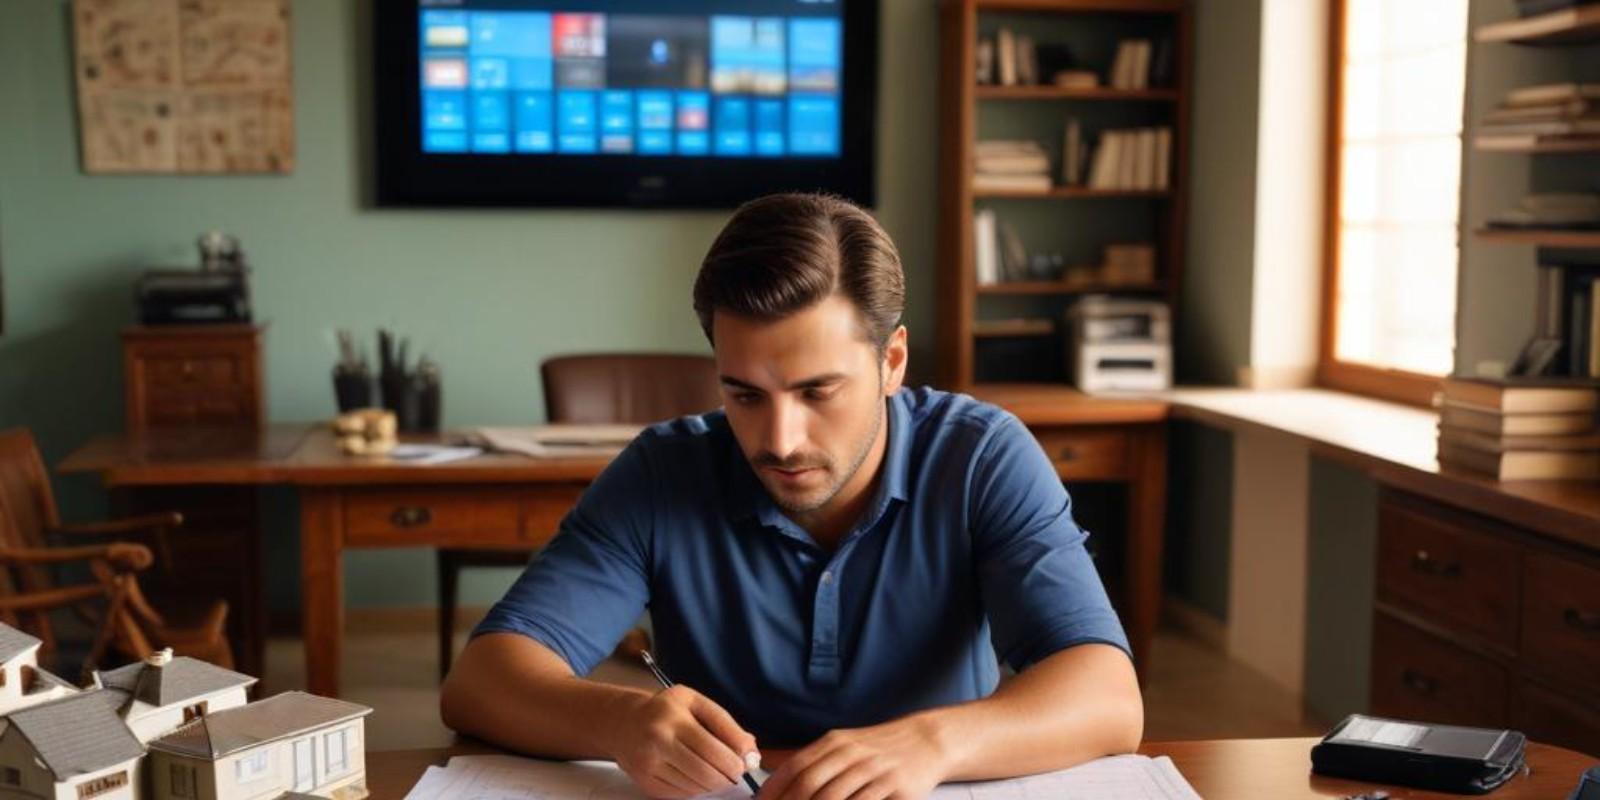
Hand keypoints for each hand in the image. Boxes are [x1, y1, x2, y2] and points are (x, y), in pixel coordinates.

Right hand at [610, 685, 760, 798]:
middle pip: (706, 773)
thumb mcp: (696, 703)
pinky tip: (694, 776)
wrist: (622, 722)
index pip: (714, 750)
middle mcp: (658, 740)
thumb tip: (751, 752)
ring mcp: (649, 763)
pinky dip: (695, 789)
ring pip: (695, 787)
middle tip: (733, 773)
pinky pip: (680, 794)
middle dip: (727, 778)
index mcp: (675, 717)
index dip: (736, 762)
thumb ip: (725, 724)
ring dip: (712, 784)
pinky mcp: (644, 781)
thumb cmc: (667, 710)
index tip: (744, 764)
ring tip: (714, 772)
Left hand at [758, 717, 948, 799]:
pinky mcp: (894, 788)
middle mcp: (851, 754)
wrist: (926, 741)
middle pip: (810, 785)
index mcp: (834, 743)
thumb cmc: (879, 749)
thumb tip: (772, 773)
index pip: (795, 767)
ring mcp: (873, 771)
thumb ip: (812, 759)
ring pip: (833, 799)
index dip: (774, 791)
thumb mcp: (844, 744)